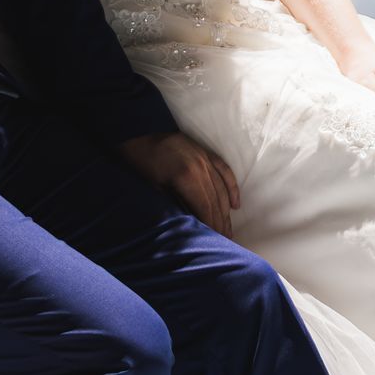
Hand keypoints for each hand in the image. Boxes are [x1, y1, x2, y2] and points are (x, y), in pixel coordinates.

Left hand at [119, 129, 241, 237]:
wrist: (138, 131)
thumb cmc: (141, 163)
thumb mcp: (155, 189)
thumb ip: (177, 205)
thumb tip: (192, 224)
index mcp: (186, 178)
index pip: (205, 208)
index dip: (212, 226)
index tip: (217, 242)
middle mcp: (200, 168)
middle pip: (216, 201)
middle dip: (221, 223)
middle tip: (226, 242)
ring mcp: (205, 158)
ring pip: (222, 189)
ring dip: (226, 211)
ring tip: (229, 230)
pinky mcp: (205, 152)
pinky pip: (224, 171)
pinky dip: (232, 188)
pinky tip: (235, 205)